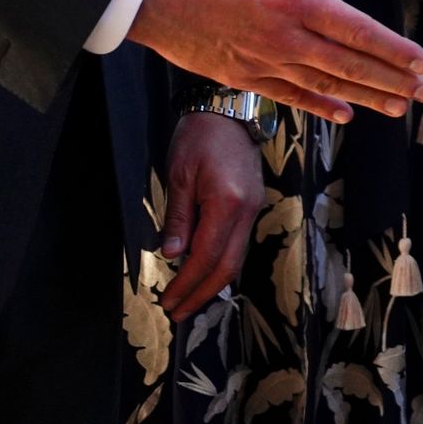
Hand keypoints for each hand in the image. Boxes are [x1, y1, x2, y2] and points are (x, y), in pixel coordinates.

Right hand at [131, 0, 422, 121]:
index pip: (357, 29)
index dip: (392, 48)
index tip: (421, 61)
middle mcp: (286, 35)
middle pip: (350, 64)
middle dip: (393, 80)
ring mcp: (265, 61)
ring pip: (325, 85)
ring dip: (365, 97)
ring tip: (398, 107)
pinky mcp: (244, 77)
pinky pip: (291, 96)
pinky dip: (321, 106)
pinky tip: (346, 114)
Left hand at [154, 110, 265, 321]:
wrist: (230, 111)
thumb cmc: (199, 137)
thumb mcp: (179, 175)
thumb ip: (178, 218)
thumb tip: (172, 255)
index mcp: (227, 203)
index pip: (206, 256)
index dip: (187, 283)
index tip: (168, 301)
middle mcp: (246, 211)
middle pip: (227, 266)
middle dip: (202, 294)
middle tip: (179, 312)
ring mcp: (254, 209)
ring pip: (236, 258)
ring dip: (213, 284)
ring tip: (191, 301)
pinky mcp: (254, 205)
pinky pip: (239, 244)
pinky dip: (222, 264)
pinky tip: (206, 273)